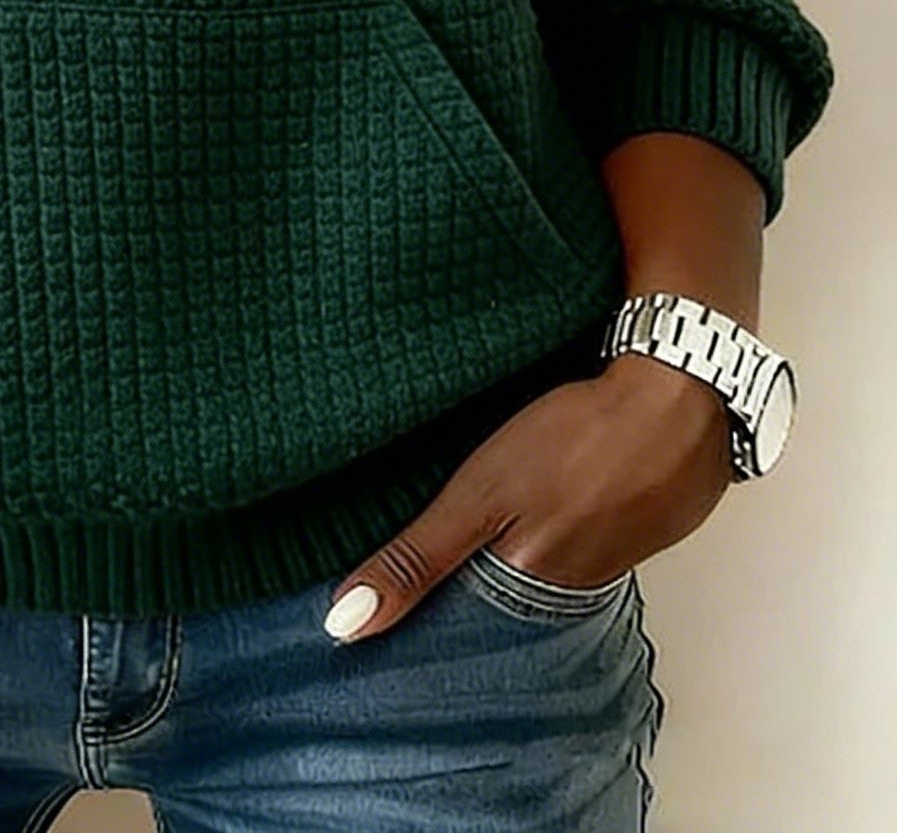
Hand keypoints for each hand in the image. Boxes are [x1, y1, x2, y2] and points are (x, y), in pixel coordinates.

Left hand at [321, 353, 736, 642]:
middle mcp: (570, 591)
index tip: (368, 622)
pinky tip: (530, 514)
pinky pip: (575, 547)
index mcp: (529, 589)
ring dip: (503, 564)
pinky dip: (546, 535)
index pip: (460, 630)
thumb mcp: (481, 492)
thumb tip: (345, 625)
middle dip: (456, 597)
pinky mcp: (630, 528)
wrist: (680, 396)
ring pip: (537, 576)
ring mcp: (607, 560)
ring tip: (457, 551)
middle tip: (402, 581)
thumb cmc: (574, 438)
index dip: (418, 619)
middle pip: (500, 606)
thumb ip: (418, 557)